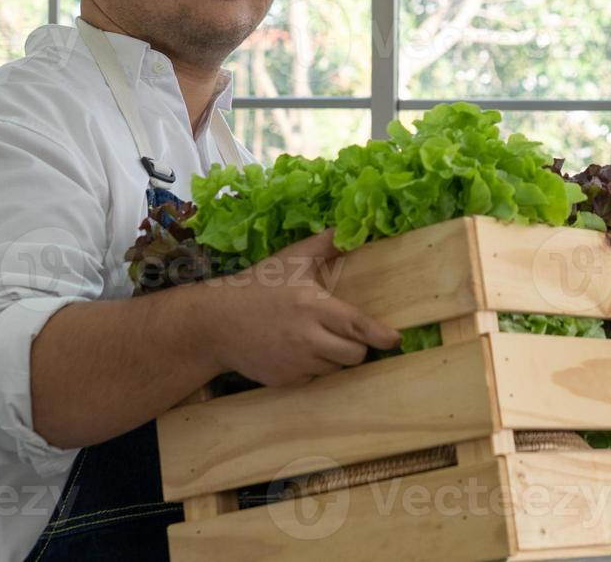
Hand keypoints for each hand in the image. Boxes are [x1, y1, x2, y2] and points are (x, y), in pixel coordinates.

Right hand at [201, 228, 400, 387]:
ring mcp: (295, 364)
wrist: (215, 324)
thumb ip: (325, 244)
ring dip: (336, 356)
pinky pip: (314, 379)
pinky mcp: (285, 381)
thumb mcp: (291, 259)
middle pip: (354, 355)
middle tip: (349, 333)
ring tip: (319, 338)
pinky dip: (315, 368)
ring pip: (335, 369)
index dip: (380, 336)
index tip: (394, 338)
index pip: (357, 326)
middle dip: (358, 346)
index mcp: (313, 307)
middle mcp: (307, 339)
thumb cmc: (257, 286)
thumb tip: (352, 229)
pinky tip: (300, 351)